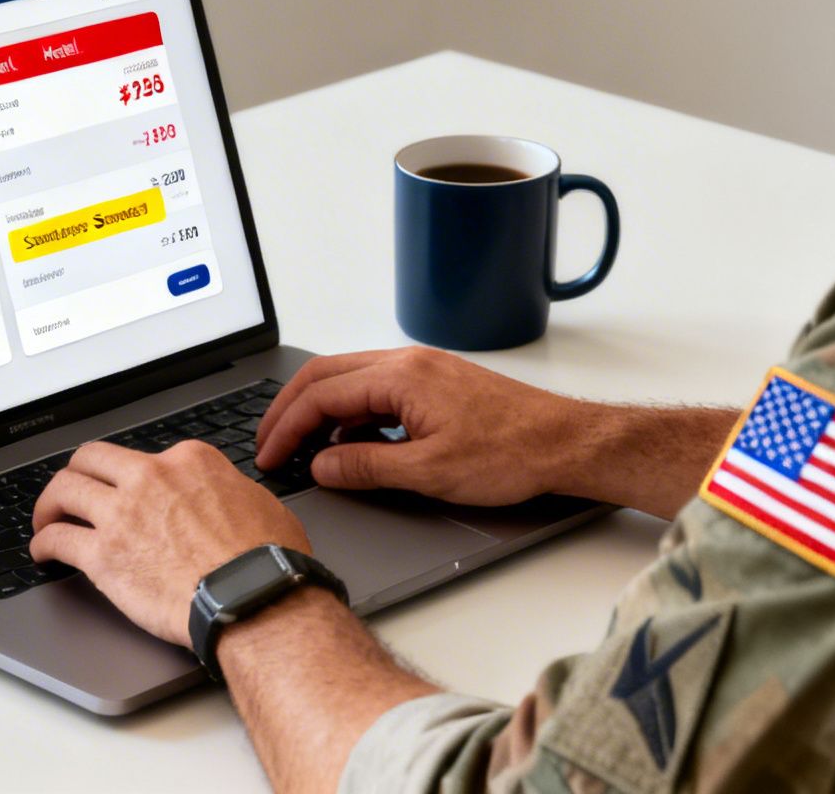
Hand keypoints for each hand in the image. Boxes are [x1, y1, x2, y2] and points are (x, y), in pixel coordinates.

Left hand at [29, 440, 310, 646]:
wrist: (253, 599)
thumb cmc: (266, 561)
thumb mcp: (258, 503)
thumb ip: (228, 491)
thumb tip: (224, 497)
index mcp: (188, 461)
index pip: (145, 455)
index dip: (131, 476)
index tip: (127, 491)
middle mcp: (151, 476)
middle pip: (92, 458)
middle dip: (77, 473)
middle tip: (71, 492)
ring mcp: (122, 513)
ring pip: (64, 488)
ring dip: (49, 504)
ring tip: (46, 519)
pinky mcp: (103, 554)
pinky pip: (57, 538)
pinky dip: (43, 544)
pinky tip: (43, 553)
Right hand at [255, 347, 590, 505]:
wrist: (565, 443)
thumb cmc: (511, 453)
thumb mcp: (429, 472)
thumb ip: (366, 467)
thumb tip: (321, 465)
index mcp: (400, 376)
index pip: (321, 394)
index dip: (286, 427)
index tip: (269, 455)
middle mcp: (408, 362)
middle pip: (327, 375)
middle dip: (291, 410)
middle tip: (269, 444)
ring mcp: (424, 369)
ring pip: (351, 380)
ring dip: (322, 412)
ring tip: (306, 451)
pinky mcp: (437, 383)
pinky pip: (378, 390)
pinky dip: (353, 414)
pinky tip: (355, 446)